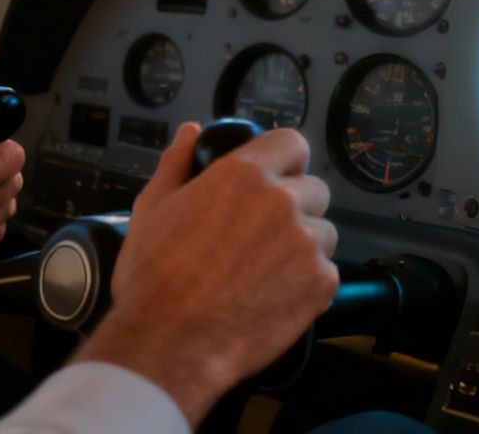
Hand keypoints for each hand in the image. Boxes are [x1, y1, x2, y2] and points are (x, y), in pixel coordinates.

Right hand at [74, 123, 337, 424]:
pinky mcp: (321, 283)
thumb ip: (176, 163)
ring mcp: (307, 243)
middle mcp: (283, 202)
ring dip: (303, 247)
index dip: (284, 161)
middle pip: (313, 190)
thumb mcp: (152, 210)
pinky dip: (307, 284)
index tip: (274, 179)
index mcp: (244, 175)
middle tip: (260, 237)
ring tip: (263, 273)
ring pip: (322, 233)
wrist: (169, 344)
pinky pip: (326, 273)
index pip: (292, 144)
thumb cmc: (154, 280)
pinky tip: (272, 297)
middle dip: (294, 208)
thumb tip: (190, 133)